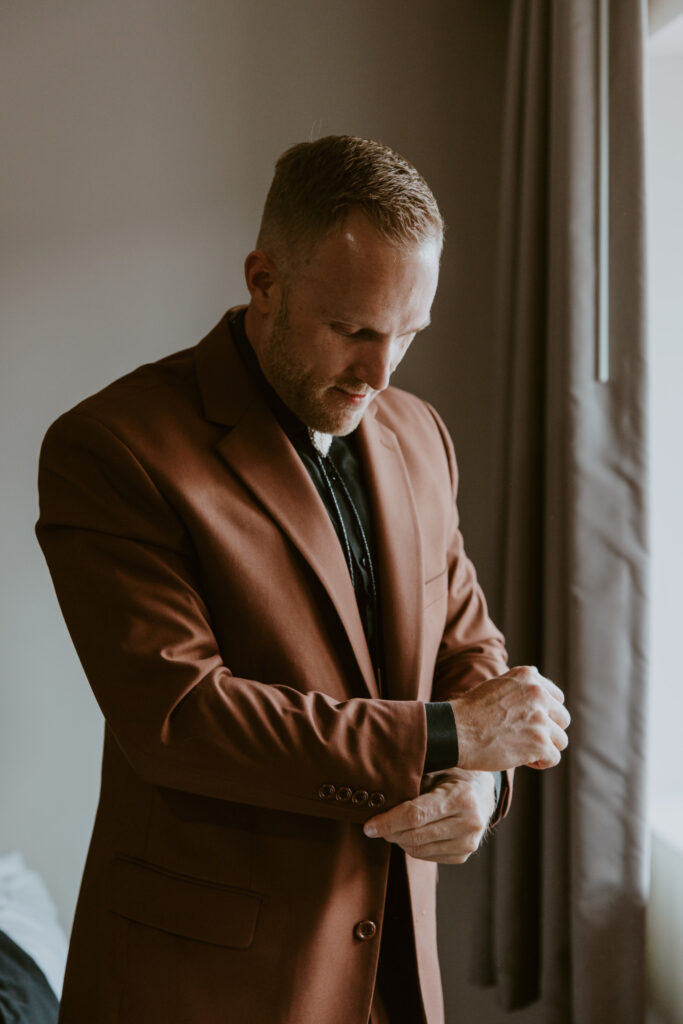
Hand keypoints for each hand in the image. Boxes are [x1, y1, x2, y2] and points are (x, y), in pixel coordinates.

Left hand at [362, 768, 496, 863]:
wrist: (482, 793)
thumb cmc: (452, 776)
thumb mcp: (436, 770)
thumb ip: (413, 783)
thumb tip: (378, 798)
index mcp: (461, 796)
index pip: (415, 815)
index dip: (388, 822)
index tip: (369, 826)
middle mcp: (469, 822)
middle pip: (415, 836)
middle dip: (390, 833)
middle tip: (375, 826)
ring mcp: (468, 842)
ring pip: (419, 850)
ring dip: (400, 841)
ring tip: (392, 828)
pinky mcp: (464, 855)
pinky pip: (427, 857)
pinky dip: (413, 848)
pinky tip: (409, 834)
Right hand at [450, 665, 569, 771]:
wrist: (455, 731)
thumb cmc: (471, 713)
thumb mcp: (498, 685)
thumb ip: (522, 686)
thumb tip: (539, 678)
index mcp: (528, 677)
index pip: (557, 698)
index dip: (545, 714)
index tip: (527, 722)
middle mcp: (538, 693)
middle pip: (563, 719)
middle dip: (547, 731)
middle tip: (524, 737)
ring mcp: (540, 718)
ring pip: (561, 740)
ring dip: (544, 748)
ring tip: (521, 748)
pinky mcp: (539, 742)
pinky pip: (554, 758)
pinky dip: (540, 763)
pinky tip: (521, 759)